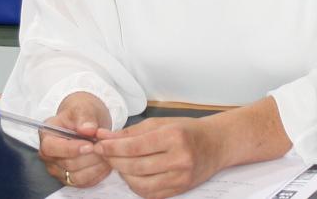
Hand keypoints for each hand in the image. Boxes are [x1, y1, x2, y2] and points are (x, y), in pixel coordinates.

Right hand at [38, 92, 111, 188]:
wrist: (87, 120)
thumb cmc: (81, 112)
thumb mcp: (83, 107)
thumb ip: (85, 117)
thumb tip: (87, 129)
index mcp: (46, 135)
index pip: (52, 148)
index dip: (71, 149)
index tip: (90, 145)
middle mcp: (48, 155)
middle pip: (67, 164)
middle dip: (89, 157)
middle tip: (105, 148)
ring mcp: (58, 168)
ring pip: (77, 176)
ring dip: (95, 167)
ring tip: (108, 154)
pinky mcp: (70, 178)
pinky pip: (84, 182)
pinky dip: (97, 174)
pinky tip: (107, 163)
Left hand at [94, 116, 224, 198]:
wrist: (217, 144)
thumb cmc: (188, 130)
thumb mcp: (161, 124)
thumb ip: (132, 132)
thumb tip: (104, 137)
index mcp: (174, 137)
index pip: (135, 146)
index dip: (113, 148)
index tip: (99, 145)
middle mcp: (179, 158)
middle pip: (135, 166)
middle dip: (114, 161)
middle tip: (104, 154)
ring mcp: (181, 177)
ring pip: (140, 184)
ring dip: (123, 175)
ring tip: (119, 164)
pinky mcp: (180, 189)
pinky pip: (150, 194)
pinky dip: (136, 186)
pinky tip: (133, 175)